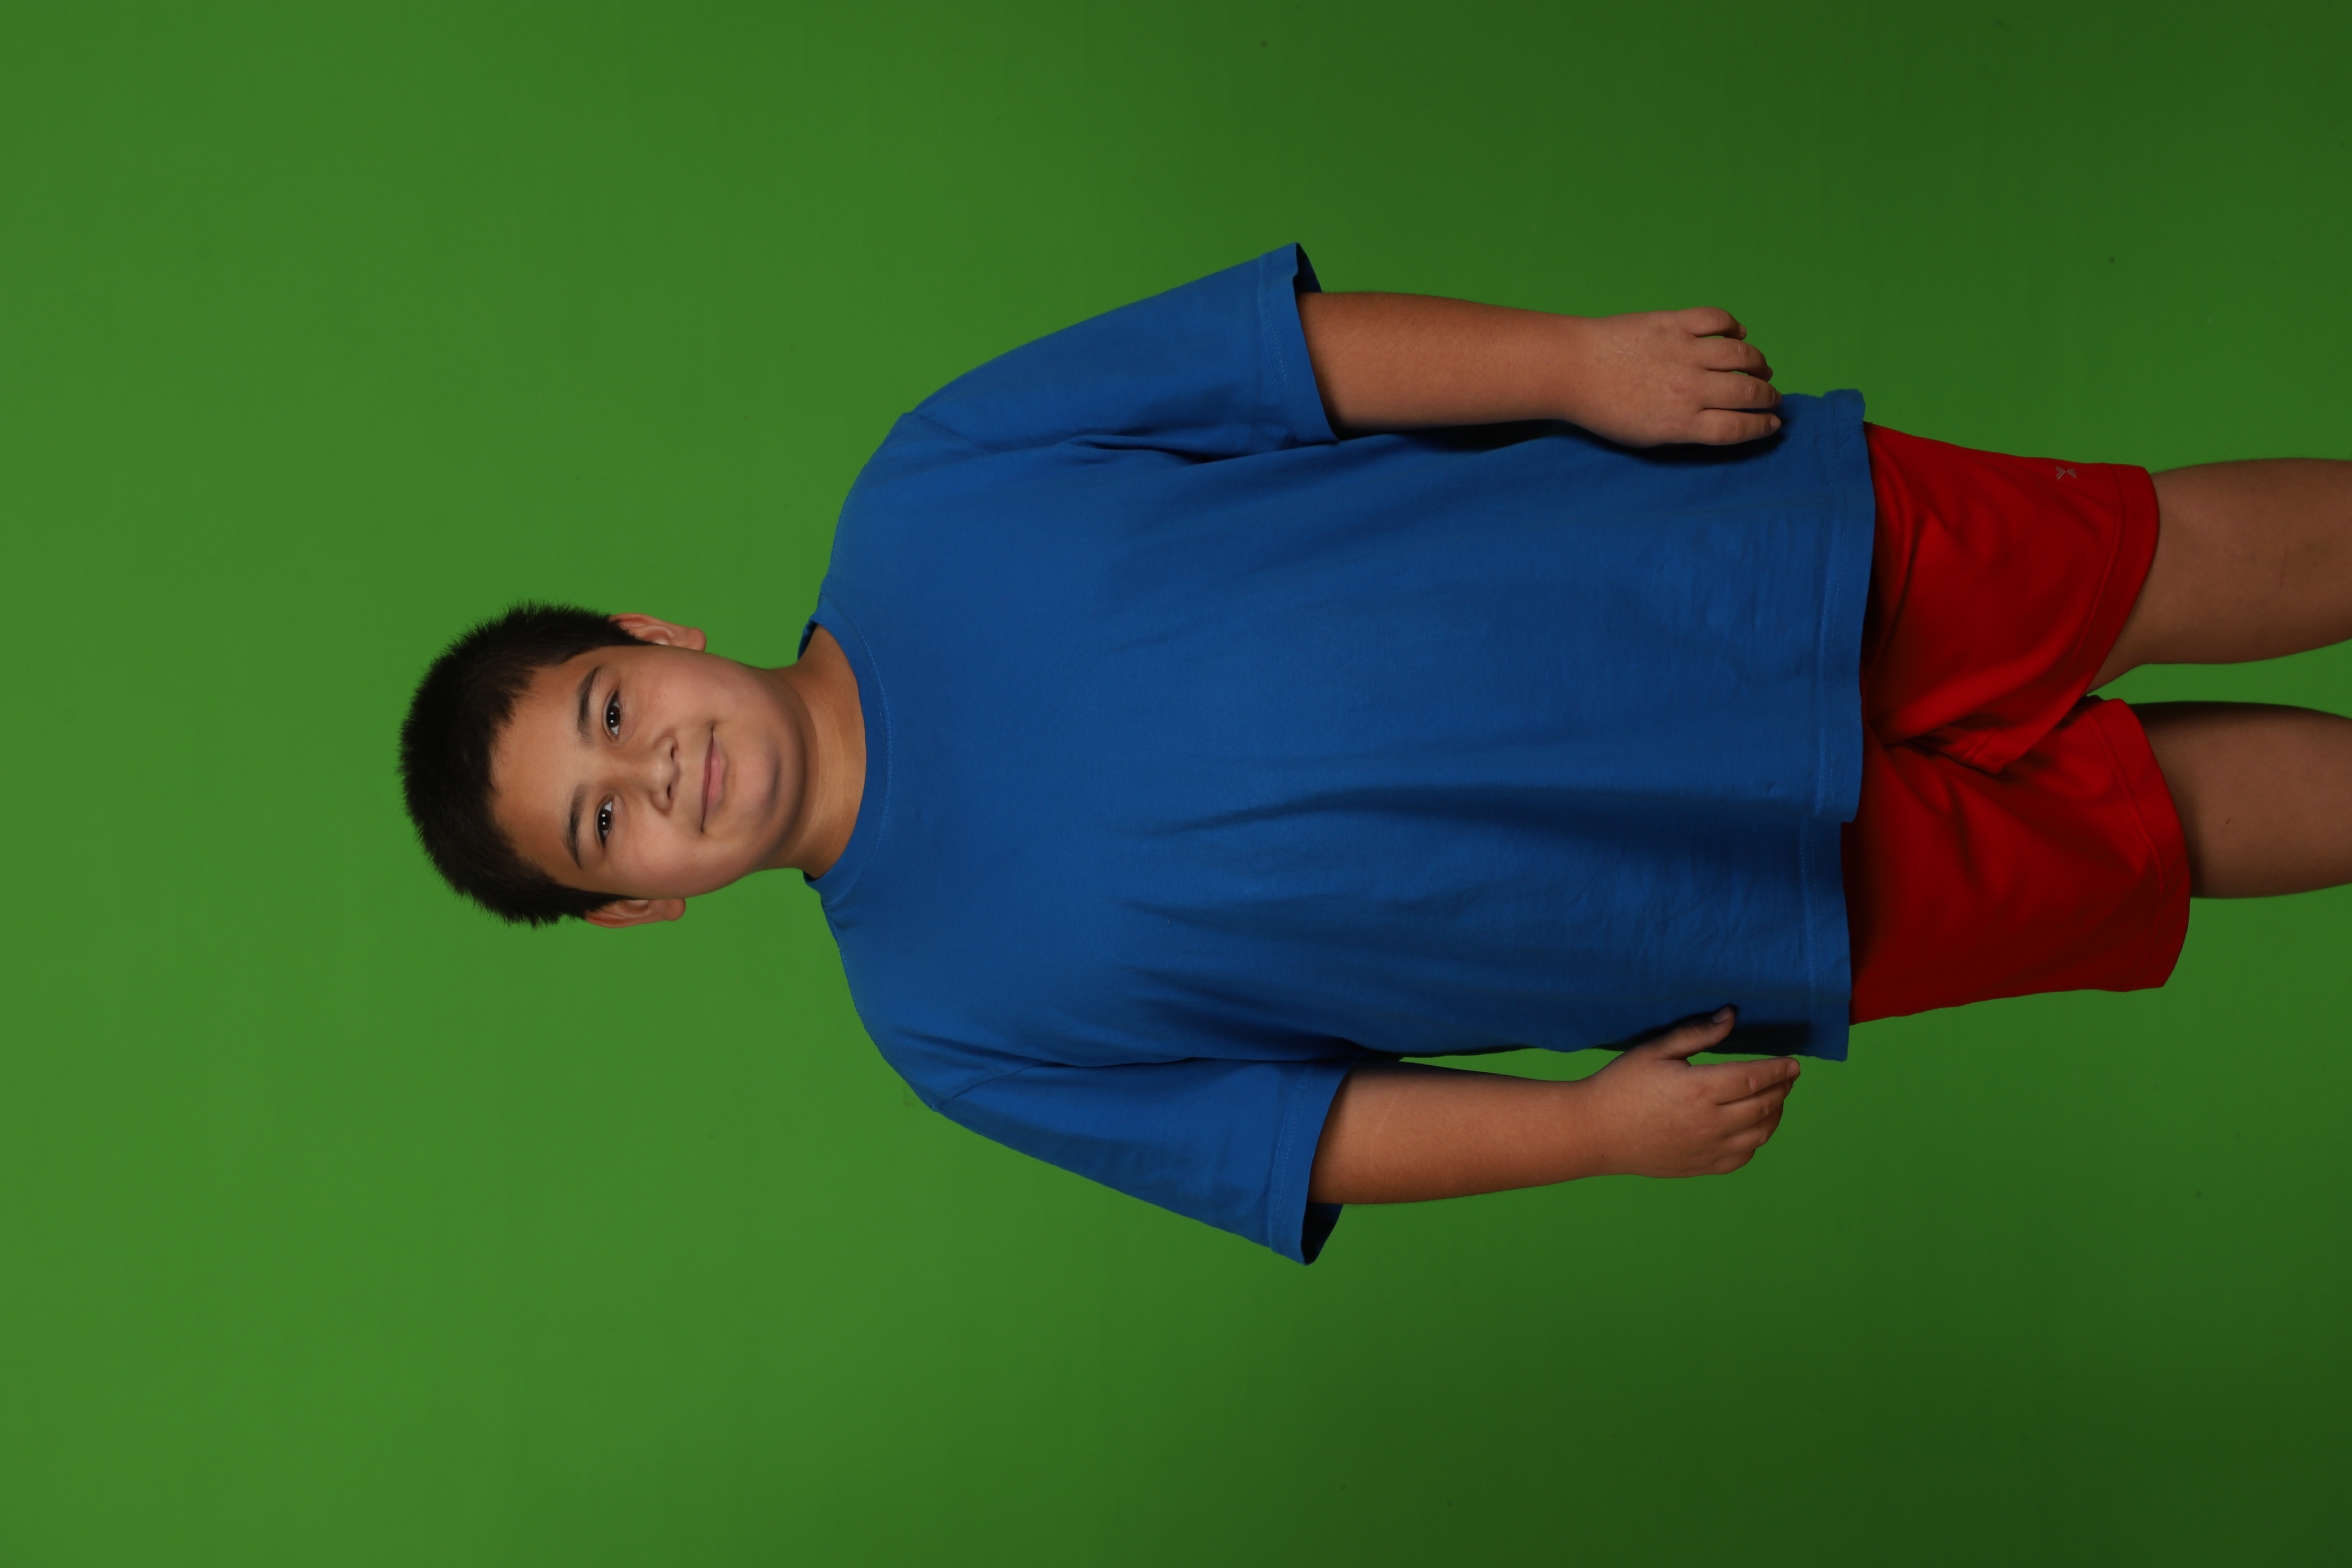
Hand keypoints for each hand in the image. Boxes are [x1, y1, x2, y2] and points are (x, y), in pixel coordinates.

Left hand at [1554, 309, 1780, 447]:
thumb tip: (1722, 421)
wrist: (1571, 369)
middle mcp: (1687, 388)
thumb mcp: (1644, 437)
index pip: (1737, 427)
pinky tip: (1738, 333)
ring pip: (1741, 354)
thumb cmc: (1603, 409)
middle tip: (1772, 396)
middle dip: (1768, 396)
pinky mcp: (1673, 322)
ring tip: (1761, 368)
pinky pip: (1717, 319)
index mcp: (1679, 423)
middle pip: (1746, 392)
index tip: (1773, 423)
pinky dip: (1733, 325)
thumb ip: (1685, 431)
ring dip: (1758, 362)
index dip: (1761, 426)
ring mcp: (1682, 352)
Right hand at [1579, 1008, 1798, 1176]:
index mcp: (1699, 1089)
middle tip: (1787, 1077)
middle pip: (1764, 1105)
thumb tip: (1731, 1016)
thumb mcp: (1655, 1050)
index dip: (1779, 1069)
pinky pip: (1743, 1156)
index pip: (1755, 1078)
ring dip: (1774, 1114)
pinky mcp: (1701, 1166)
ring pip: (1760, 1133)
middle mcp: (1710, 1122)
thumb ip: (1697, 1034)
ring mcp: (1707, 1148)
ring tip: (1774, 1099)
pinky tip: (1753, 1127)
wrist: (1595, 1132)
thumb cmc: (1621, 1085)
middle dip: (1782, 1088)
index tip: (1793, 1063)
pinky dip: (1756, 1140)